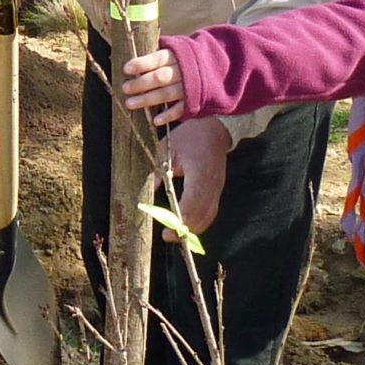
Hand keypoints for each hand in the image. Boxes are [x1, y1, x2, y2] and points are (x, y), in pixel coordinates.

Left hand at [120, 47, 187, 125]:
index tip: (126, 69)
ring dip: (148, 99)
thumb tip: (129, 61)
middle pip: (161, 77)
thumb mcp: (174, 51)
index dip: (142, 64)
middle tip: (125, 88)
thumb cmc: (182, 59)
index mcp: (176, 56)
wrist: (213, 67)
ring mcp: (189, 87)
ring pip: (167, 93)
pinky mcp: (193, 101)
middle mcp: (183, 71)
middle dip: (142, 83)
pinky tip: (155, 121)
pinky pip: (180, 109)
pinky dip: (168, 115)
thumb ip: (155, 56)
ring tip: (130, 103)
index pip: (158, 59)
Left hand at [163, 119, 231, 236]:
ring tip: (175, 235)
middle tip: (167, 237)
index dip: (181, 219)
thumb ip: (158, 172)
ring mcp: (218, 187)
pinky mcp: (218, 189)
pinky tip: (187, 227)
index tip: (167, 229)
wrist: (213, 128)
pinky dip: (201, 221)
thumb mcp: (167, 150)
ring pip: (209, 215)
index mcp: (199, 171)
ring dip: (193, 228)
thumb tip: (146, 193)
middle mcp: (212, 182)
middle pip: (202, 214)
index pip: (192, 202)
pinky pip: (212, 210)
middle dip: (185, 229)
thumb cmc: (188, 136)